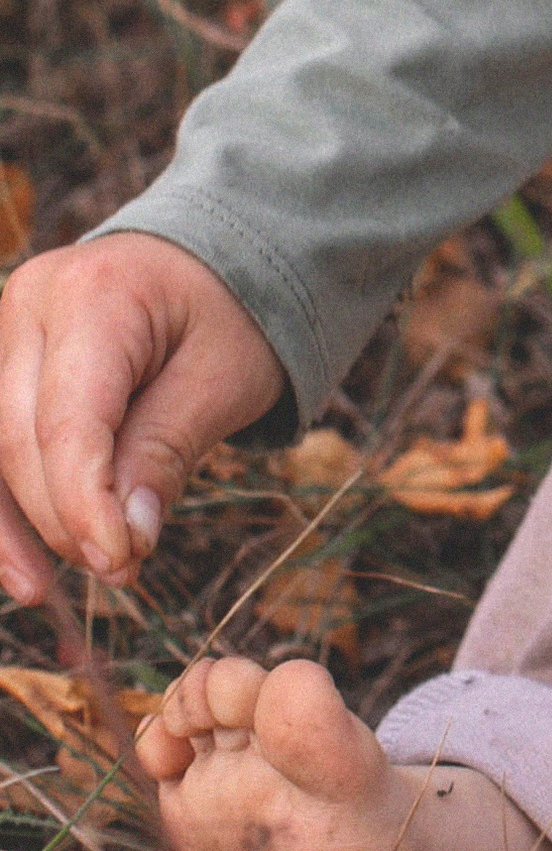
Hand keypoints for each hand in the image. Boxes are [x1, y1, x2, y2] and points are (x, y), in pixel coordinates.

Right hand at [0, 231, 286, 602]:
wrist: (211, 262)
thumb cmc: (229, 315)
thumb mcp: (224, 378)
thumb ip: (168, 450)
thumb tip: (126, 538)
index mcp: (94, 294)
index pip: (67, 419)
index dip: (81, 504)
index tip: (119, 562)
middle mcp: (28, 303)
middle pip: (15, 438)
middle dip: (60, 519)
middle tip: (120, 569)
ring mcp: (4, 331)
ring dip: (7, 526)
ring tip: (42, 588)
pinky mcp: (0, 362)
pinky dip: (3, 503)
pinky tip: (21, 562)